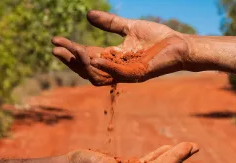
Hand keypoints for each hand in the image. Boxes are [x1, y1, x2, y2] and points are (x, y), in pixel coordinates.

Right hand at [51, 10, 191, 85]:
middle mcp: (116, 68)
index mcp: (113, 57)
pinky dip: (105, 67)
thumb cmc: (157, 38)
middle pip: (87, 69)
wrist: (180, 44)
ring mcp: (126, 73)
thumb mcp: (128, 27)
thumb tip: (88, 15)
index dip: (70, 49)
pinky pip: (117, 74)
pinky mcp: (138, 74)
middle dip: (70, 60)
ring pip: (98, 75)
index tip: (55, 40)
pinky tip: (93, 57)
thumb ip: (109, 23)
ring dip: (83, 64)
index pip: (86, 56)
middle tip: (55, 49)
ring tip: (71, 50)